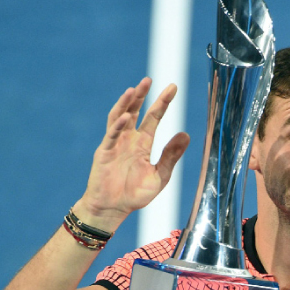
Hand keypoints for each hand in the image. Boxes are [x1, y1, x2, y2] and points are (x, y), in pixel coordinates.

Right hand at [77, 78, 189, 229]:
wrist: (113, 209)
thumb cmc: (135, 194)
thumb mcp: (160, 175)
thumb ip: (171, 156)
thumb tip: (185, 134)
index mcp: (143, 143)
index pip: (154, 117)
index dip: (162, 102)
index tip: (172, 87)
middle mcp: (129, 139)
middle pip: (135, 111)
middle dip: (142, 95)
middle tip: (149, 80)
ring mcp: (115, 144)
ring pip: (119, 117)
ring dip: (126, 104)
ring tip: (134, 90)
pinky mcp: (103, 153)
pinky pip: (110, 136)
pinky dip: (117, 126)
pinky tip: (125, 117)